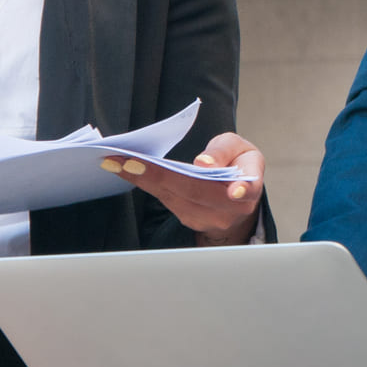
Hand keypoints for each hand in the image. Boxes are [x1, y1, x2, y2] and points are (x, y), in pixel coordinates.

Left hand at [107, 131, 264, 243]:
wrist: (238, 192)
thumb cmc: (238, 163)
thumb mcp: (239, 147)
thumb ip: (223, 151)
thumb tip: (204, 163)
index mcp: (249, 186)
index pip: (245, 189)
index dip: (240, 190)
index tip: (234, 190)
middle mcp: (231, 209)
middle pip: (194, 191)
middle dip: (158, 175)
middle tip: (127, 160)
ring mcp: (209, 219)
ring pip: (174, 198)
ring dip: (143, 179)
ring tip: (116, 162)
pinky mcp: (191, 220)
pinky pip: (167, 201)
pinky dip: (146, 184)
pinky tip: (127, 171)